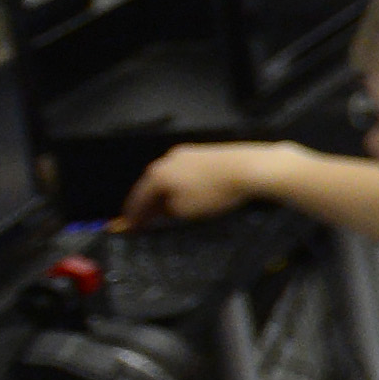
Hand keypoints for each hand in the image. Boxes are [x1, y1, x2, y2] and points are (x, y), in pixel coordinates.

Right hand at [123, 142, 270, 227]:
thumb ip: (167, 211)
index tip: (130, 226)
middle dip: (147, 202)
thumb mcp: (185, 211)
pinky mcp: (203, 153)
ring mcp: (186, 153)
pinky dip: (179, 185)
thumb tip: (162, 209)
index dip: (133, 215)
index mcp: (157, 174)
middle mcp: (167, 160)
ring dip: (164, 193)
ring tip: (164, 207)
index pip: (138, 198)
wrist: (248, 168)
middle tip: (143, 217)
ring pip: (168, 177)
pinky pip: (183, 172)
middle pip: (151, 184)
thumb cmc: (214, 192)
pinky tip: (184, 192)